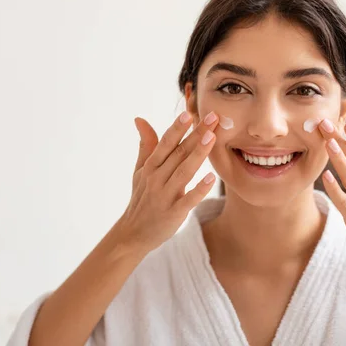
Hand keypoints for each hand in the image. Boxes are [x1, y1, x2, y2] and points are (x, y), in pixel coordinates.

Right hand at [112, 111, 218, 253]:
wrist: (133, 233)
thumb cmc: (141, 197)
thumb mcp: (140, 170)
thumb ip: (145, 144)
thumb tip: (139, 118)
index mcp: (151, 166)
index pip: (166, 143)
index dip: (178, 127)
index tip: (190, 112)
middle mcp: (157, 178)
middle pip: (179, 153)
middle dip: (196, 134)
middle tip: (213, 117)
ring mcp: (165, 195)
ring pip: (184, 172)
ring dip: (198, 154)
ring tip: (211, 138)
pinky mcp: (174, 213)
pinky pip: (188, 199)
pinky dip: (199, 189)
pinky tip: (212, 178)